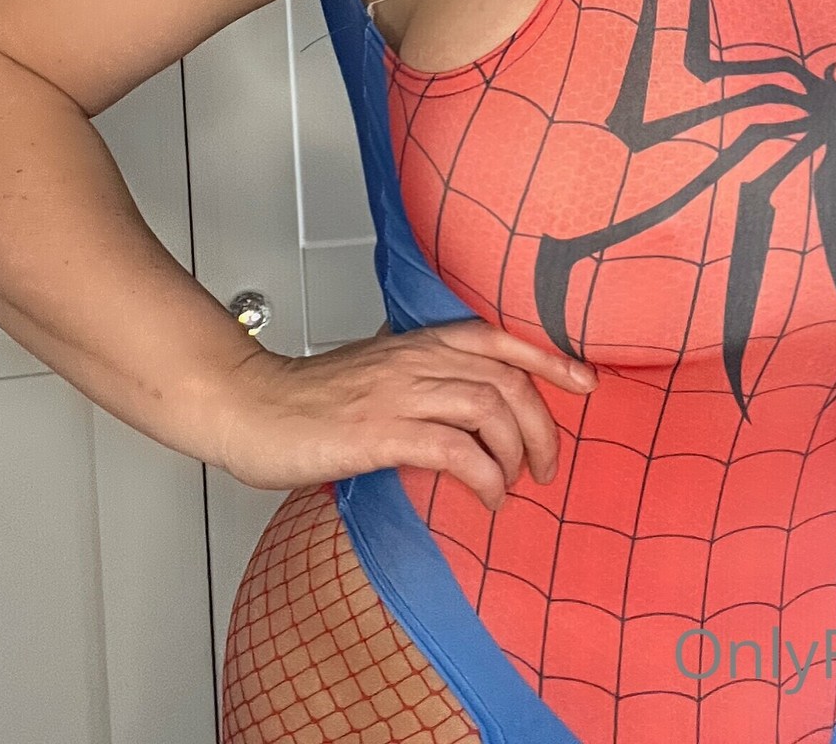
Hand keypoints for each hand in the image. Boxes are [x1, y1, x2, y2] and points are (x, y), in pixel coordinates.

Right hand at [209, 315, 596, 507]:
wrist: (250, 407)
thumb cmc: (309, 398)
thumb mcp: (377, 372)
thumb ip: (421, 378)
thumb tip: (468, 409)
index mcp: (418, 343)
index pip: (499, 339)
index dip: (550, 358)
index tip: (585, 382)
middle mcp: (416, 360)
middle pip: (506, 379)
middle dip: (542, 422)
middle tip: (547, 463)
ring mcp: (399, 393)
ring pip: (489, 409)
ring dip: (517, 451)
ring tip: (518, 483)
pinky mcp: (381, 432)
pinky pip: (455, 450)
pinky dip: (485, 476)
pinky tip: (489, 497)